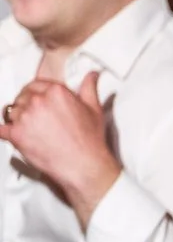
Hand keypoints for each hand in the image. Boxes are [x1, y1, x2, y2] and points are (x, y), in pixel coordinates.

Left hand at [0, 71, 119, 207]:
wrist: (84, 165)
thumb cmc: (89, 141)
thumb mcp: (94, 109)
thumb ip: (89, 88)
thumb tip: (92, 76)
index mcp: (56, 92)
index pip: (36, 85)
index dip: (37, 93)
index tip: (39, 101)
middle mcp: (38, 102)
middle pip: (22, 97)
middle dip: (27, 106)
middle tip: (36, 118)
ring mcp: (25, 118)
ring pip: (11, 112)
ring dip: (17, 119)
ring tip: (30, 129)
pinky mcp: (16, 134)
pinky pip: (0, 129)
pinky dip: (3, 131)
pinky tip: (8, 133)